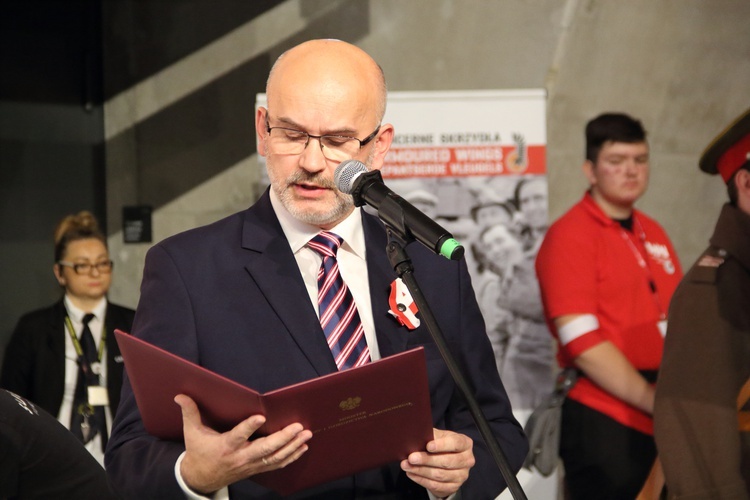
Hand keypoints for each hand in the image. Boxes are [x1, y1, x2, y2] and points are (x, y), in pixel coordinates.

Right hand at [174, 394, 311, 493]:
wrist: (201, 478)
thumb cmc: (199, 451)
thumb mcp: (192, 432)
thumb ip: (190, 412)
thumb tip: (180, 395)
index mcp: (225, 446)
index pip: (238, 436)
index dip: (249, 427)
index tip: (261, 417)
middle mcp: (240, 456)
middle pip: (264, 449)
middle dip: (283, 438)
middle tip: (298, 426)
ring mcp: (250, 465)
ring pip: (275, 458)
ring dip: (293, 446)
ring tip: (307, 434)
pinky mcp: (256, 469)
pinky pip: (277, 464)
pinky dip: (291, 457)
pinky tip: (303, 447)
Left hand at [401, 428, 474, 497]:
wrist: (446, 462)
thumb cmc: (442, 445)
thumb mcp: (439, 436)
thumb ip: (432, 435)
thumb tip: (418, 435)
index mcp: (465, 444)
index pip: (456, 443)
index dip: (442, 445)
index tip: (428, 446)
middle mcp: (467, 460)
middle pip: (447, 461)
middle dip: (427, 460)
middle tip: (411, 457)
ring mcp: (462, 475)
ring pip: (440, 475)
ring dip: (421, 471)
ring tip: (407, 465)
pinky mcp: (454, 487)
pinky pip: (436, 485)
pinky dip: (421, 480)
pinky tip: (411, 473)